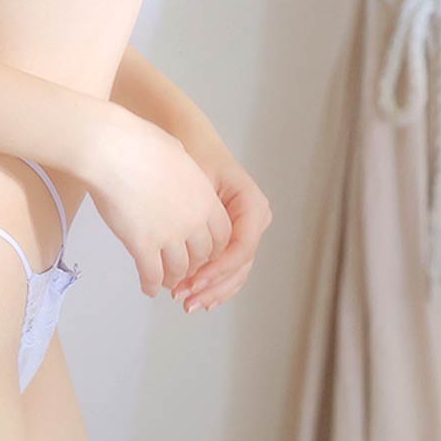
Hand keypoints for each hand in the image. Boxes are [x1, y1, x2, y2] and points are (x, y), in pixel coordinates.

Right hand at [74, 104, 233, 296]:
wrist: (112, 150)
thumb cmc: (139, 142)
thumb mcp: (176, 151)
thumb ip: (184, 169)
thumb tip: (177, 167)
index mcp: (205, 198)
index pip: (222, 235)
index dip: (214, 247)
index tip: (203, 250)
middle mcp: (193, 221)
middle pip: (203, 255)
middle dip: (195, 265)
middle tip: (185, 270)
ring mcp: (168, 236)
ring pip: (179, 269)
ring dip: (174, 278)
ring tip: (167, 282)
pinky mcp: (142, 245)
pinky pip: (151, 274)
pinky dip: (151, 284)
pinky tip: (148, 287)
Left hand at [169, 153, 272, 311]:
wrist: (188, 138)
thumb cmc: (191, 154)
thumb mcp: (195, 179)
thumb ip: (196, 213)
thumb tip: (186, 254)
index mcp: (252, 205)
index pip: (242, 247)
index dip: (219, 269)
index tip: (193, 282)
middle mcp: (256, 220)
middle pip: (240, 265)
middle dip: (213, 286)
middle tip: (184, 298)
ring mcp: (248, 230)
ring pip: (236, 271)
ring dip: (213, 291)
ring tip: (187, 302)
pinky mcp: (235, 237)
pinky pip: (230, 267)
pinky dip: (215, 284)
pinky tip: (199, 299)